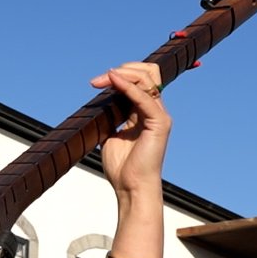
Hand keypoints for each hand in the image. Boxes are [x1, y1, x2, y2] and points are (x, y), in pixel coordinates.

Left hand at [89, 61, 170, 200]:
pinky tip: (113, 80)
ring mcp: (159, 115)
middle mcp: (155, 110)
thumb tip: (99, 103)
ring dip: (122, 74)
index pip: (141, 79)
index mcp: (145, 112)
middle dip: (122, 69)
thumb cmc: (123, 167)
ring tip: (101, 80)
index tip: (97, 82)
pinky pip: (144, 97)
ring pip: (147, 78)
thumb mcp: (110, 135)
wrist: (131, 188)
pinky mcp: (159, 123)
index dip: (121, 74)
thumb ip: (110, 116)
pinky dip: (127, 86)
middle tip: (97, 81)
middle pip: (147, 72)